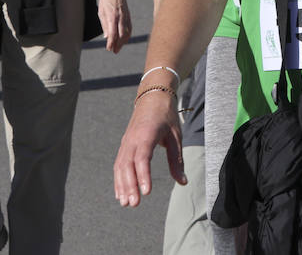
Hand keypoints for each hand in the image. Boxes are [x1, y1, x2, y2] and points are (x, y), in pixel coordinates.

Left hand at [99, 0, 132, 52]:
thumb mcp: (101, 11)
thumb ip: (104, 25)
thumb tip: (106, 37)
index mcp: (112, 16)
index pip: (113, 34)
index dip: (111, 43)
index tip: (109, 49)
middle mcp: (121, 17)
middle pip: (122, 35)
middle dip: (118, 45)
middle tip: (114, 51)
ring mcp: (126, 16)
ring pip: (127, 32)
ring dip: (123, 42)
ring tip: (118, 47)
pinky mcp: (128, 15)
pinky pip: (130, 27)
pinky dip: (127, 35)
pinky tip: (123, 39)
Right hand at [113, 91, 185, 206]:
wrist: (152, 97)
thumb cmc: (166, 116)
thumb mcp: (176, 136)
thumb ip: (177, 160)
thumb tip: (183, 182)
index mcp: (146, 134)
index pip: (142, 158)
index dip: (143, 176)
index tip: (146, 192)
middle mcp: (132, 139)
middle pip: (127, 165)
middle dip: (130, 185)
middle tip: (134, 204)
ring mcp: (126, 142)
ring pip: (120, 166)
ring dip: (122, 185)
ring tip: (126, 203)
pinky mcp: (124, 145)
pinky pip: (119, 164)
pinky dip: (118, 179)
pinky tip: (121, 193)